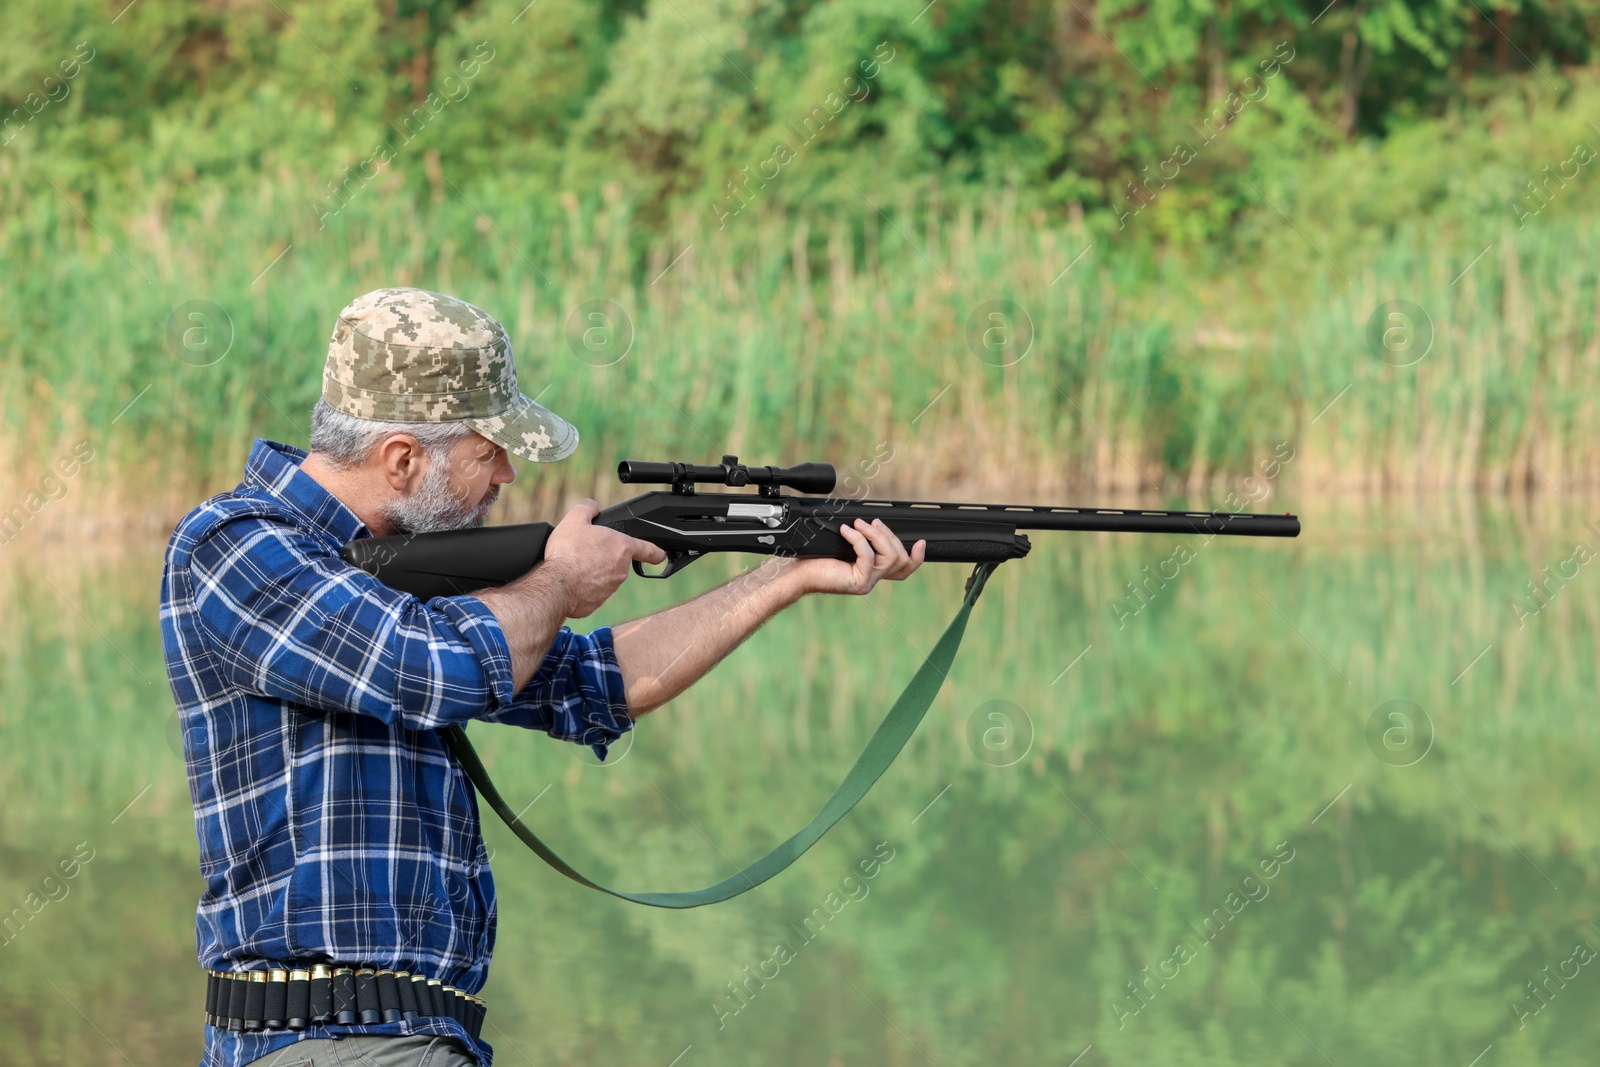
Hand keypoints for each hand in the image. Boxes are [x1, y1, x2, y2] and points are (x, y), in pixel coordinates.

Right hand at [542, 499, 666, 616]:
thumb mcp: (574, 520)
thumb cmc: (567, 553)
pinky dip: (583, 586)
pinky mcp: (597, 602)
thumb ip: (587, 508)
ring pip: (605, 576)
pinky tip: (570, 580)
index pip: (647, 549)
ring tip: (574, 566)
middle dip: (604, 557)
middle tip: (585, 552)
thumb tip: (592, 506)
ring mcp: (610, 588)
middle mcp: (621, 570)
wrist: (556, 586)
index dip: (656, 552)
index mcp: (621, 547)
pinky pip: (592, 591)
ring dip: (593, 572)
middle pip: (617, 561)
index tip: (661, 555)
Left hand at [787, 517, 925, 595]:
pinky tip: (846, 531)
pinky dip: (858, 539)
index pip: (903, 569)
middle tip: (871, 523)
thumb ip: (863, 539)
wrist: (797, 572)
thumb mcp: (844, 544)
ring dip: (876, 535)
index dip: (916, 557)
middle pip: (900, 559)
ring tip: (858, 525)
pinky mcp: (858, 581)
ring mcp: (866, 582)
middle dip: (889, 535)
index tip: (921, 542)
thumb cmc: (815, 557)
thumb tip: (874, 524)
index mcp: (872, 571)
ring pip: (890, 557)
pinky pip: (868, 556)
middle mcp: (872, 579)